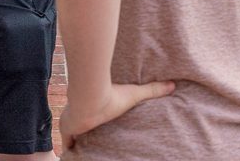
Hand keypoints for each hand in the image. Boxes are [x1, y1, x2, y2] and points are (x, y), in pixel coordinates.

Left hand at [60, 81, 175, 148]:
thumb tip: (173, 85)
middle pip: (79, 127)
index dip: (93, 123)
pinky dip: (70, 152)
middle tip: (93, 143)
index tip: (98, 128)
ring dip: (77, 143)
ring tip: (85, 154)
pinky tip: (73, 158)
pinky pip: (67, 145)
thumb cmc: (111, 94)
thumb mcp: (134, 94)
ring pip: (71, 136)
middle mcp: (79, 113)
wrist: (91, 96)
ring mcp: (69, 122)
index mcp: (92, 107)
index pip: (90, 117)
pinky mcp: (66, 130)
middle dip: (84, 135)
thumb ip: (151, 90)